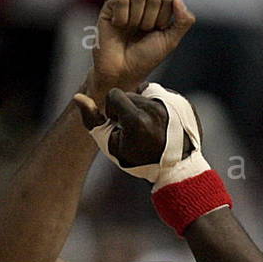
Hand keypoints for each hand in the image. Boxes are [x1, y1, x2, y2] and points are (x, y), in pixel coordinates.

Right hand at [73, 87, 188, 169]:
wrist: (175, 170)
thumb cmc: (140, 159)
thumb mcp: (111, 146)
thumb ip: (92, 121)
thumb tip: (78, 96)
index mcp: (137, 120)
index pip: (114, 94)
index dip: (113, 109)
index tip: (119, 123)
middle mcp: (156, 109)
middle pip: (132, 93)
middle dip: (129, 107)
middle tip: (137, 129)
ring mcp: (173, 105)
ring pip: (148, 91)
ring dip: (145, 105)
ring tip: (150, 126)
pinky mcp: (184, 104)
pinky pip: (165, 95)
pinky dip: (161, 105)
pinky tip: (163, 123)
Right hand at [84, 0, 195, 101]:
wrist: (123, 71)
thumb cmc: (146, 58)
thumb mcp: (170, 41)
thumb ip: (183, 21)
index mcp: (158, 13)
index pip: (168, 0)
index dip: (164, 19)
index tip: (157, 33)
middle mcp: (143, 7)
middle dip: (151, 19)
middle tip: (143, 33)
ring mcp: (127, 6)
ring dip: (137, 18)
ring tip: (131, 31)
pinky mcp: (110, 8)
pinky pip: (122, 1)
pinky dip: (122, 17)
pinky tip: (119, 27)